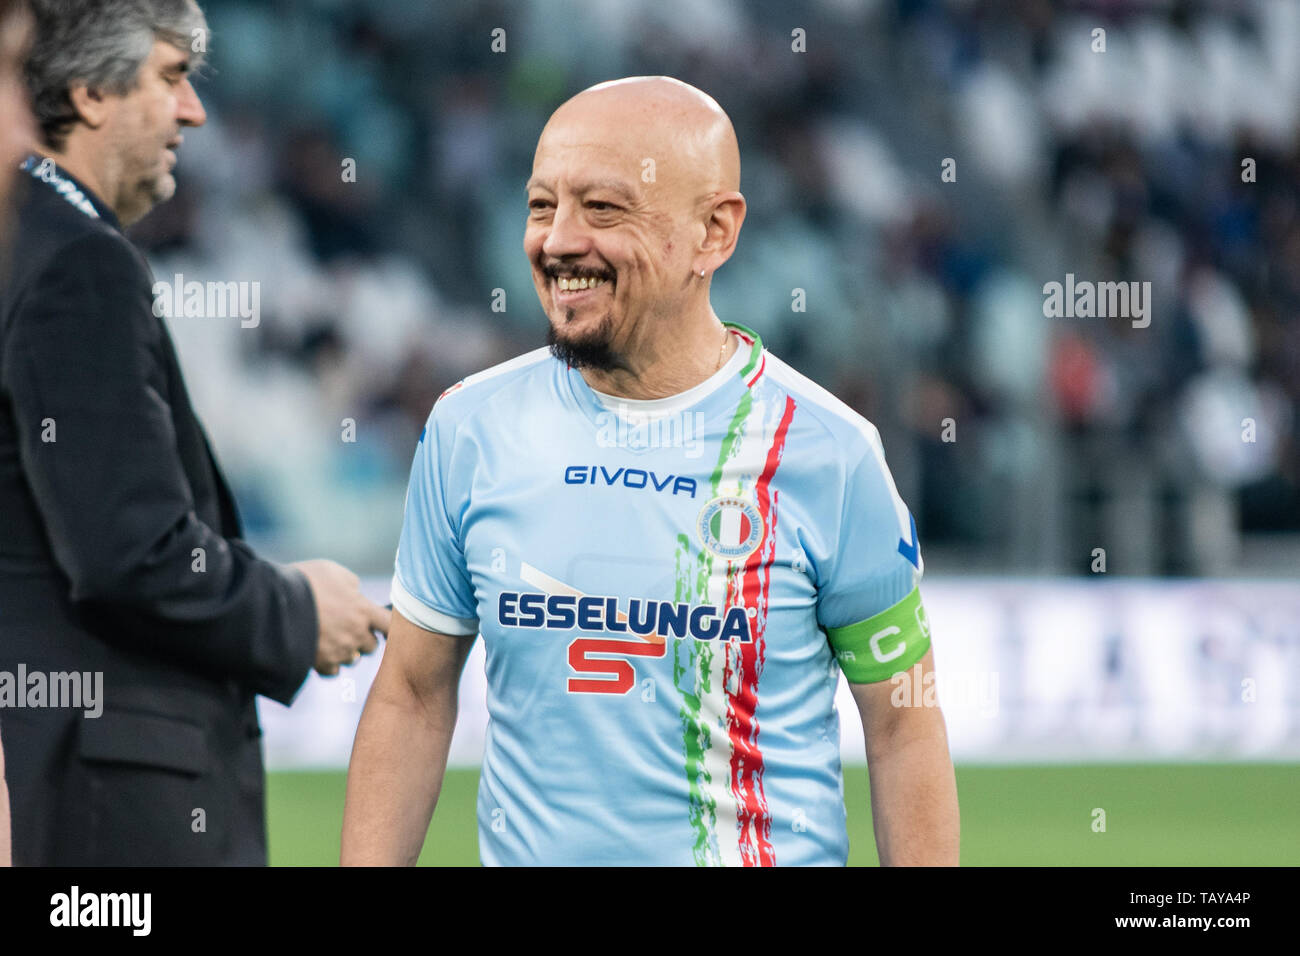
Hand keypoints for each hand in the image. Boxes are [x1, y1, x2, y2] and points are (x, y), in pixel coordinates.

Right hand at [290, 559, 389, 675]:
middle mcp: (355, 634)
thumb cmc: (304, 582)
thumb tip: (356, 593)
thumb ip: (352, 584)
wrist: (272, 604)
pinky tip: (321, 652)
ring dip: (345, 651)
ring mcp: (339, 651)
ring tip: (329, 638)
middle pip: (371, 646)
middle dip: (362, 638)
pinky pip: (333, 671)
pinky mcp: (321, 664)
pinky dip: (329, 664)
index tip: (383, 627)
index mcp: (362, 610)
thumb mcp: (333, 572)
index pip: (390, 625)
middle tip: (347, 628)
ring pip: (352, 659)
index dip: (388, 626)